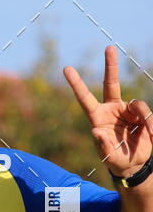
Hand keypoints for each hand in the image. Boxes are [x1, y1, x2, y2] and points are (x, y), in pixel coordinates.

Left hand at [63, 46, 152, 177]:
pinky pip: (147, 113)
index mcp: (97, 118)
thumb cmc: (117, 161)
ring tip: (147, 136)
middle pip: (110, 83)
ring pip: (137, 105)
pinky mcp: (141, 114)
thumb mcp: (109, 158)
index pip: (85, 99)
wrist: (134, 163)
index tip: (67, 69)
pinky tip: (151, 136)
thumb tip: (96, 131)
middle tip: (109, 47)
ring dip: (144, 119)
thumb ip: (103, 146)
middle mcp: (111, 109)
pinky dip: (151, 125)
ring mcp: (127, 110)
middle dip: (111, 64)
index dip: (77, 84)